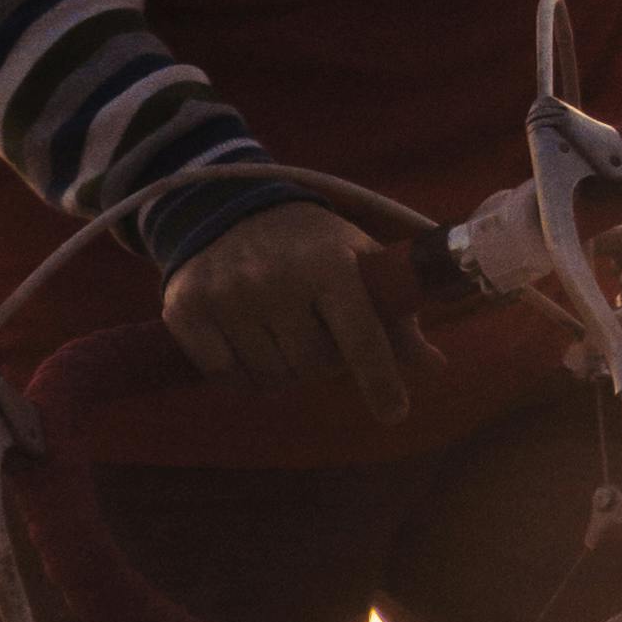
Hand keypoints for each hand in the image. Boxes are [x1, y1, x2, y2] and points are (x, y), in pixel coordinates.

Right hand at [160, 201, 425, 424]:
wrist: (229, 206)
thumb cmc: (311, 244)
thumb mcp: (359, 263)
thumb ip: (395, 318)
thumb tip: (435, 367)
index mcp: (329, 265)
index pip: (361, 336)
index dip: (380, 380)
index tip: (395, 414)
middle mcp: (276, 279)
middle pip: (312, 366)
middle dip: (320, 360)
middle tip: (313, 329)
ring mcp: (227, 295)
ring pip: (269, 377)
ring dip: (280, 367)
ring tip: (278, 328)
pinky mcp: (186, 309)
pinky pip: (223, 375)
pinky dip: (238, 371)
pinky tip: (243, 337)